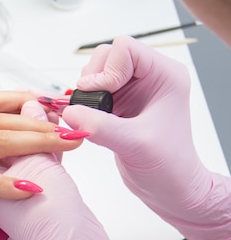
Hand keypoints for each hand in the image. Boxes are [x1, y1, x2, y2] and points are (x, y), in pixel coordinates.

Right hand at [61, 35, 230, 239]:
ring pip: (96, 72)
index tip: (100, 98)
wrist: (171, 190)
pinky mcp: (119, 105)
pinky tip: (88, 120)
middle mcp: (149, 77)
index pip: (125, 49)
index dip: (106, 70)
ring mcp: (133, 90)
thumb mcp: (133, 144)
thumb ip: (100, 125)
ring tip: (93, 117)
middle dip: (93, 79)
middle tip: (93, 107)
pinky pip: (92, 92)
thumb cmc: (168, 168)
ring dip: (86, 92)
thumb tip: (68, 111)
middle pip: (107, 55)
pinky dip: (83, 103)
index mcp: (165, 76)